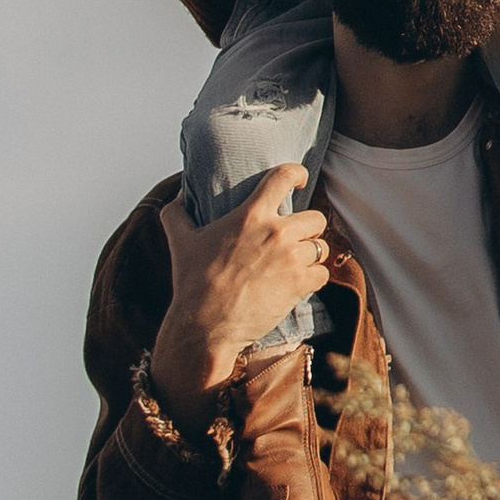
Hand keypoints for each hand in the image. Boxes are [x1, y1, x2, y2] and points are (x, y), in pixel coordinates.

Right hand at [148, 166, 329, 423]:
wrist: (205, 325)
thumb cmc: (192, 282)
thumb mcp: (180, 241)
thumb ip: (177, 212)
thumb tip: (178, 194)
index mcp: (250, 215)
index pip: (283, 177)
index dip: (297, 174)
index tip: (300, 180)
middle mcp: (276, 232)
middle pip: (315, 218)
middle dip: (307, 229)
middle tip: (294, 240)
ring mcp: (291, 258)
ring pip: (321, 247)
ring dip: (310, 255)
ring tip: (293, 265)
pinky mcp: (300, 284)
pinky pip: (322, 273)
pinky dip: (313, 279)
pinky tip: (297, 284)